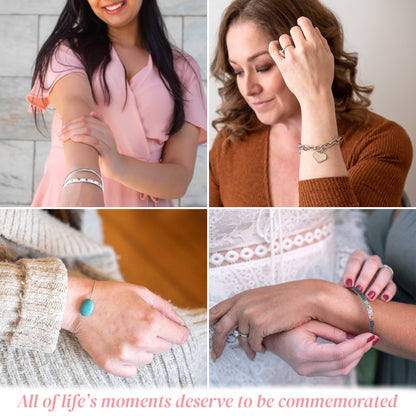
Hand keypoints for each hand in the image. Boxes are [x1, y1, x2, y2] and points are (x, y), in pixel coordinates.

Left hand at [58, 112, 121, 178]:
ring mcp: (108, 139)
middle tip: (59, 134)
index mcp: (105, 127)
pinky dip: (82, 138)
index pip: (86, 118)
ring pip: (88, 130)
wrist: (116, 167)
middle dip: (70, 127)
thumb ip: (95, 128)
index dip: (72, 122)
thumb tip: (91, 113)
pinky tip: (73, 139)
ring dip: (73, 132)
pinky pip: (94, 141)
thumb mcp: (100, 139)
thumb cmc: (104, 153)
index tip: (62, 128)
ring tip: (63, 137)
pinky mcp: (107, 149)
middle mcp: (107, 131)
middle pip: (85, 123)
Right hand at [63, 278, 188, 377]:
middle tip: (144, 325)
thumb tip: (179, 322)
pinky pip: (132, 370)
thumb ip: (165, 308)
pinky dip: (131, 360)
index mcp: (152, 321)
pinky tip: (122, 345)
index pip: (180, 337)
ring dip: (145, 348)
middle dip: (160, 337)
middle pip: (166, 348)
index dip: (178, 331)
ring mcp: (125, 354)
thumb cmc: (113, 295)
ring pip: (149, 358)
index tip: (173, 329)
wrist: (80, 305)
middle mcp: (141, 340)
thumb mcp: (142, 293)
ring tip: (130, 333)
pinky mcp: (111, 364)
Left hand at [210, 280, 318, 358]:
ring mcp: (249, 315)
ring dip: (247, 348)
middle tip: (215, 356)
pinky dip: (258, 349)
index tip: (205, 333)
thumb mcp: (260, 298)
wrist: (305, 298)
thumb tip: (237, 323)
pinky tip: (263, 348)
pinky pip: (253, 344)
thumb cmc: (286, 298)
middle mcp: (241, 305)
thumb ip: (246, 307)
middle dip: (216, 344)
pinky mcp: (259, 325)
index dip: (208, 323)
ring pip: (241, 339)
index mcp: (240, 297)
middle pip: (220, 328)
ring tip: (255, 351)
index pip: (216, 310)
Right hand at [263, 320, 377, 376]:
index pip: (339, 353)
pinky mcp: (309, 372)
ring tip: (364, 343)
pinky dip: (347, 361)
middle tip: (372, 338)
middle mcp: (305, 367)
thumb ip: (331, 331)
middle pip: (342, 364)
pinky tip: (352, 349)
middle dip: (360, 351)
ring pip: (341, 370)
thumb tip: (355, 337)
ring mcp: (306, 372)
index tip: (370, 335)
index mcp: (304, 352)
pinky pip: (334, 371)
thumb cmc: (285, 324)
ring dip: (356, 357)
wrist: (268, 335)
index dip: (357, 345)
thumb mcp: (308, 321)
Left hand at [268, 16, 333, 104]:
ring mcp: (292, 57)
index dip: (301, 23)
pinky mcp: (283, 66)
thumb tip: (314, 29)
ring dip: (285, 41)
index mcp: (316, 44)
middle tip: (295, 43)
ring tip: (288, 49)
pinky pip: (273, 50)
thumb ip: (322, 42)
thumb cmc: (324, 78)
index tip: (300, 28)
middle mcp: (304, 48)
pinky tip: (274, 46)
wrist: (315, 95)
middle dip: (294, 35)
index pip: (304, 23)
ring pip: (283, 39)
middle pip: (293, 30)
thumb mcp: (328, 57)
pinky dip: (272, 46)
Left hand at [341, 250, 395, 300]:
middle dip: (365, 277)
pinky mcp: (389, 282)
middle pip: (372, 263)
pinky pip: (392, 285)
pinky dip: (389, 292)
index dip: (351, 272)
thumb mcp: (343, 282)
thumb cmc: (347, 285)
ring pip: (385, 272)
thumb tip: (342, 288)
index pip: (355, 260)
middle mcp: (371, 261)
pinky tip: (383, 299)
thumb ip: (343, 284)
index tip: (348, 284)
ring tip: (369, 297)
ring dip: (377, 285)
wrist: (354, 292)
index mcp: (358, 257)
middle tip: (359, 289)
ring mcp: (382, 270)